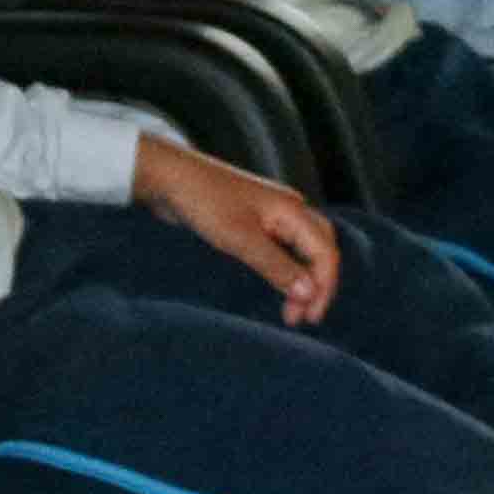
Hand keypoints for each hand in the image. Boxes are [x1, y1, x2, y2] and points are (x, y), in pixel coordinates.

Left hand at [133, 140, 339, 324]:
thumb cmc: (203, 201)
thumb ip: (277, 267)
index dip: (323, 288)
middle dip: (318, 284)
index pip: (325, 253)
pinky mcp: (254, 218)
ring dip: (302, 278)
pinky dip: (286, 268)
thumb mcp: (241, 239)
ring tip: (290, 309)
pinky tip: (278, 283)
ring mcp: (271, 212)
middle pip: (321, 249)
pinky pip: (283, 246)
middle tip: (303, 317)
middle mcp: (288, 209)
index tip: (308, 318)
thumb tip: (308, 293)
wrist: (168, 176)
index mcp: (292, 210)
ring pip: (303, 248)